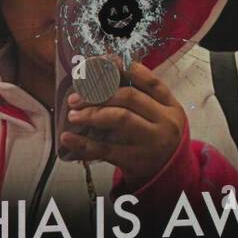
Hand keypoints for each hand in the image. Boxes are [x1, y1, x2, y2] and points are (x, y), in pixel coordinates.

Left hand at [60, 61, 186, 187]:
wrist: (168, 174)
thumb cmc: (155, 136)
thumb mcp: (158, 114)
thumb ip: (140, 94)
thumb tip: (103, 70)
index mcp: (169, 104)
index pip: (148, 79)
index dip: (122, 69)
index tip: (97, 64)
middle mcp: (164, 120)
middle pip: (129, 97)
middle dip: (98, 93)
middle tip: (75, 98)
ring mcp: (152, 141)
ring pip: (120, 118)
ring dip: (91, 113)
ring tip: (72, 114)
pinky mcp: (136, 160)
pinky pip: (105, 149)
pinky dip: (83, 143)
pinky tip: (67, 137)